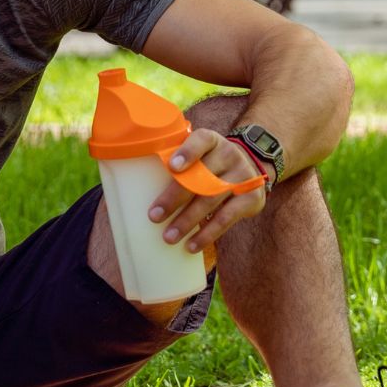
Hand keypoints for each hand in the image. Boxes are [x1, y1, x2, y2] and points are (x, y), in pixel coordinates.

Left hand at [149, 128, 269, 256]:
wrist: (252, 166)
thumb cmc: (210, 164)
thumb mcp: (200, 154)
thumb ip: (178, 163)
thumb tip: (134, 185)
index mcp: (212, 141)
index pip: (201, 140)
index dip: (187, 152)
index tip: (172, 167)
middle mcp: (229, 155)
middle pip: (201, 177)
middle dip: (175, 198)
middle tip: (154, 216)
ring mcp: (243, 176)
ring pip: (212, 200)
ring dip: (188, 221)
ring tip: (169, 237)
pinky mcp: (251, 198)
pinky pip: (227, 218)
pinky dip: (208, 234)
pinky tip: (192, 245)